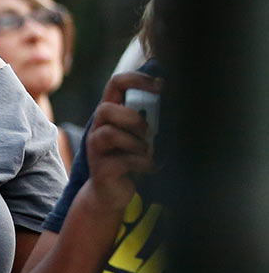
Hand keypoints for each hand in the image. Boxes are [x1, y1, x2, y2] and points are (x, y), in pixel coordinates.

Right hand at [82, 71, 159, 213]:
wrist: (113, 193)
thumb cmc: (132, 158)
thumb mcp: (142, 134)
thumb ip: (151, 118)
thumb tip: (177, 102)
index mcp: (112, 114)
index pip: (116, 83)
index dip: (137, 79)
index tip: (161, 86)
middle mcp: (99, 128)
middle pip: (105, 109)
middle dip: (132, 119)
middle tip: (147, 132)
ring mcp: (96, 149)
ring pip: (108, 134)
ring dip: (136, 142)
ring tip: (147, 152)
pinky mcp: (101, 169)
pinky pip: (121, 161)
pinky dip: (141, 163)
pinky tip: (149, 167)